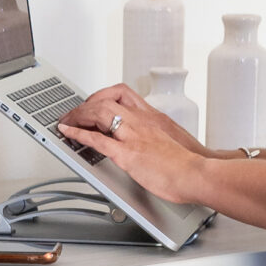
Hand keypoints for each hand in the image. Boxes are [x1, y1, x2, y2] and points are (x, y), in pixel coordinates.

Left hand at [59, 85, 265, 241]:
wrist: (198, 172)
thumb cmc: (189, 163)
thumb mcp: (172, 140)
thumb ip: (158, 137)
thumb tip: (151, 142)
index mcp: (152, 117)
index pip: (122, 93)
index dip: (103, 96)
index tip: (93, 103)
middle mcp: (141, 121)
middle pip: (106, 99)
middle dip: (86, 105)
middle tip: (74, 113)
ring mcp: (133, 136)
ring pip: (99, 113)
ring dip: (79, 116)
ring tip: (68, 121)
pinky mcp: (127, 154)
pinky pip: (98, 140)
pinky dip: (79, 134)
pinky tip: (69, 133)